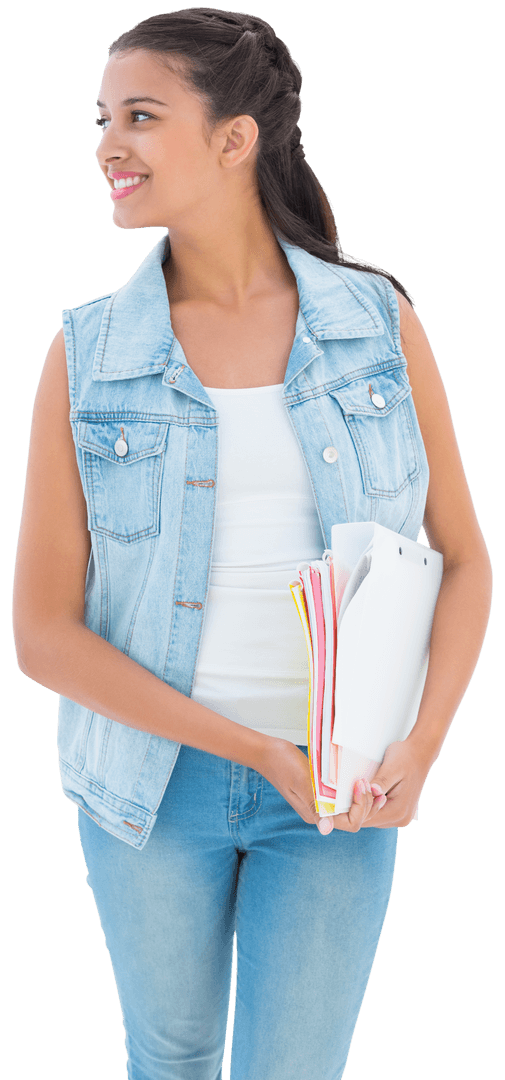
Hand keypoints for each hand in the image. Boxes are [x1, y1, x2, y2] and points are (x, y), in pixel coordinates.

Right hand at [257, 739, 378, 833]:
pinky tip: (361, 779)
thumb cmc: (282, 764)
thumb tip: (326, 830)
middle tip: (367, 782)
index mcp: (316, 814)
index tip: (359, 785)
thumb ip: (314, 805)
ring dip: (365, 798)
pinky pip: (345, 797)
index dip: (361, 807)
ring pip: (352, 808)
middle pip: (355, 818)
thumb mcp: (301, 782)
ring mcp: (322, 802)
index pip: (350, 822)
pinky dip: (356, 791)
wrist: (268, 753)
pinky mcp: (323, 792)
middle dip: (367, 803)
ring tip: (369, 782)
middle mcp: (321, 812)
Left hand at [359, 739, 433, 828]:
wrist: (421, 753)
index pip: (367, 819)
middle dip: (358, 806)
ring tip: (361, 787)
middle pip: (369, 821)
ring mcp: (401, 817)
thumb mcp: (392, 766)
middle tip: (354, 787)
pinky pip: (380, 813)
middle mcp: (401, 819)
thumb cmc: (406, 757)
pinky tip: (370, 791)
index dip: (355, 807)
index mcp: (398, 811)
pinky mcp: (399, 812)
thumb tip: (371, 791)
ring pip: (373, 818)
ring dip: (365, 805)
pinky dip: (372, 804)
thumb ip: (381, 781)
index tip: (352, 789)